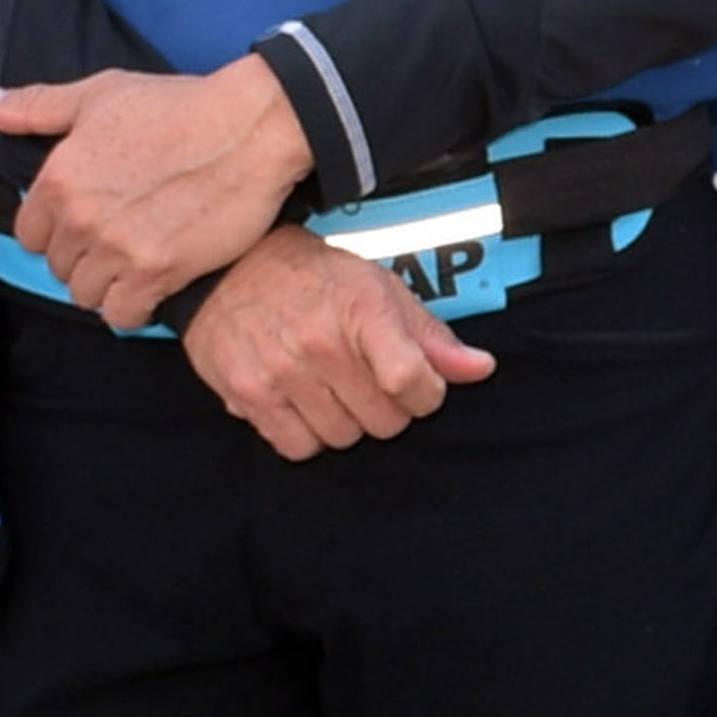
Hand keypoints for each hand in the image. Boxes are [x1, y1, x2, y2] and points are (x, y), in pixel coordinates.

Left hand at [0, 55, 309, 325]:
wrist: (254, 127)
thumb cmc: (183, 107)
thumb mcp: (101, 94)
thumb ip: (34, 106)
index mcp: (58, 179)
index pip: (30, 234)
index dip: (61, 229)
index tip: (93, 219)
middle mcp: (79, 218)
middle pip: (60, 267)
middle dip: (86, 256)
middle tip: (124, 237)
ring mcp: (116, 248)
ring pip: (86, 294)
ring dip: (109, 284)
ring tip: (139, 261)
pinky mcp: (156, 271)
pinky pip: (122, 315)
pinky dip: (134, 306)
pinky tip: (154, 283)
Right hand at [182, 227, 495, 459]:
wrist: (236, 269)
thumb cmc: (320, 281)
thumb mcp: (384, 292)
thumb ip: (433, 338)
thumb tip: (481, 370)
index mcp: (364, 311)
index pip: (412, 382)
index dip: (427, 395)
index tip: (420, 387)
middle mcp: (320, 344)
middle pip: (383, 420)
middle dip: (389, 409)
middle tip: (372, 383)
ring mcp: (279, 371)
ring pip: (342, 437)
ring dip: (347, 422)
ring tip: (335, 389)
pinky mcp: (245, 393)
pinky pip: (296, 447)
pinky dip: (308, 435)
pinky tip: (305, 403)